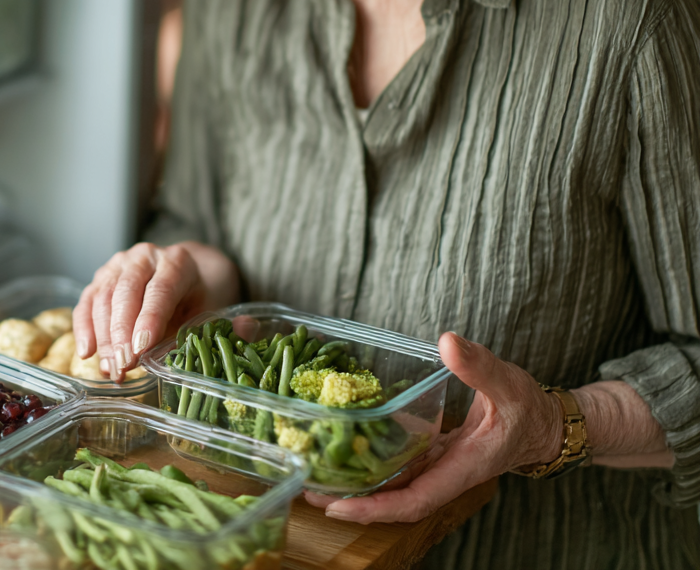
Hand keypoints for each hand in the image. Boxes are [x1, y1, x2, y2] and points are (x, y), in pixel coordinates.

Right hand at [73, 242, 238, 380]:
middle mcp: (146, 256)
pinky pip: (87, 300)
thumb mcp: (219, 306)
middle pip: (127, 292)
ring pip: (104, 297)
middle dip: (122, 333)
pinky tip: (87, 352)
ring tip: (111, 370)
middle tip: (123, 367)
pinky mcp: (103, 276)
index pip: (161, 289)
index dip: (150, 319)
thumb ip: (231, 323)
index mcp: (178, 261)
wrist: (189, 269)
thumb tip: (246, 331)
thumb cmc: (202, 293)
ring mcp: (120, 264)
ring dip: (104, 336)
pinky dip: (84, 326)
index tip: (141, 348)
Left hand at [305, 332, 562, 522]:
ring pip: (393, 481)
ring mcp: (437, 465)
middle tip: (307, 487)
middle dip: (352, 499)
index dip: (374, 507)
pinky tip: (348, 441)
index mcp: (461, 468)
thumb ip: (479, 366)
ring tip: (316, 468)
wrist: (543, 422)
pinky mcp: (433, 452)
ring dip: (358, 479)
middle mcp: (444, 473)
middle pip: (393, 498)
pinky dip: (374, 457)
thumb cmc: (529, 408)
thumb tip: (447, 342)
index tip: (338, 506)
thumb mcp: (507, 384)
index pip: (412, 500)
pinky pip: (400, 462)